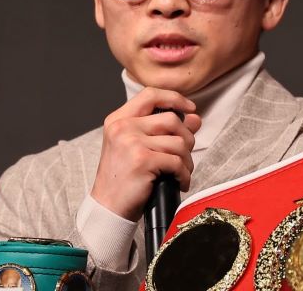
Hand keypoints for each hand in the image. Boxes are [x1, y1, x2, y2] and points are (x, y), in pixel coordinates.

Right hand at [90, 87, 201, 221]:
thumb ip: (163, 130)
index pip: (151, 95)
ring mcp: (131, 142)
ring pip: (178, 142)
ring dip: (187, 160)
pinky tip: (178, 182)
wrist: (108, 207)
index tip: (190, 108)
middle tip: (183, 155)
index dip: (175, 98)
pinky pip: (177, 161)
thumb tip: (194, 118)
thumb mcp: (138, 147)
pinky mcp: (142, 160)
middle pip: (171, 119)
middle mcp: (122, 127)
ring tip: (180, 172)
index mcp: (118, 120)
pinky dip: (184, 174)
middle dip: (187, 138)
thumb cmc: (123, 179)